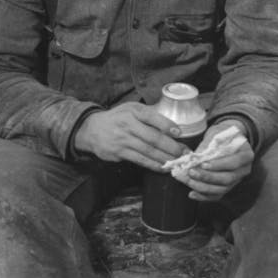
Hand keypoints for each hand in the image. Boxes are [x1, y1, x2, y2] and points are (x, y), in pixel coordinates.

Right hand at [73, 103, 188, 169]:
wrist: (91, 130)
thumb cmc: (117, 118)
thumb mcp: (131, 109)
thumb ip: (149, 114)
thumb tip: (172, 125)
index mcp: (132, 111)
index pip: (151, 117)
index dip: (166, 125)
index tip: (179, 132)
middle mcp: (127, 125)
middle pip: (153, 138)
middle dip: (171, 147)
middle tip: (185, 152)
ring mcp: (122, 140)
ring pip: (148, 151)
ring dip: (165, 158)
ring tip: (178, 162)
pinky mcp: (119, 153)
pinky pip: (140, 160)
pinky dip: (154, 165)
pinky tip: (163, 167)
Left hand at [185, 120, 254, 201]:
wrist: (229, 140)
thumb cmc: (223, 135)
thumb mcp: (217, 134)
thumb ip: (207, 146)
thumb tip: (193, 158)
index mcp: (246, 154)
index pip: (234, 163)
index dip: (218, 165)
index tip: (202, 164)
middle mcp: (244, 170)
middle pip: (227, 179)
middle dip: (207, 177)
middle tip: (191, 172)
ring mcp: (237, 180)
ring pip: (221, 189)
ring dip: (203, 187)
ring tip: (188, 181)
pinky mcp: (228, 187)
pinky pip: (217, 195)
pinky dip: (204, 196)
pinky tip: (192, 194)